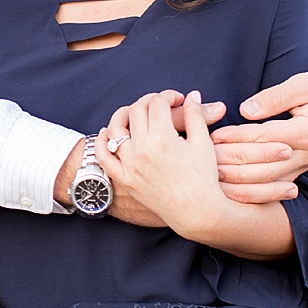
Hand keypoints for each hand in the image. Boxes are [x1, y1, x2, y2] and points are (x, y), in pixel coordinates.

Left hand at [98, 90, 228, 238]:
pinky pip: (105, 157)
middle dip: (150, 101)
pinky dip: (103, 141)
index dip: (168, 96)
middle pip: (137, 111)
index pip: (158, 103)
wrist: (196, 212)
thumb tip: (192, 95)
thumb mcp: (203, 143)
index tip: (178, 99)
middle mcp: (142, 149)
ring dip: (124, 114)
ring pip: (116, 128)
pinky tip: (109, 132)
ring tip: (136, 113)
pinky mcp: (125, 179)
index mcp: (163, 138)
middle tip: (161, 104)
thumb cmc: (204, 179)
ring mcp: (130, 165)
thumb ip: (195, 115)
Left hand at [208, 71, 307, 194]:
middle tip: (203, 161)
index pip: (263, 137)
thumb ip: (275, 97)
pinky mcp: (302, 169)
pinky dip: (254, 191)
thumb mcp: (303, 84)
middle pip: (262, 165)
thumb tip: (246, 110)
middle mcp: (306, 154)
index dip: (235, 137)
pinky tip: (234, 191)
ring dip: (239, 181)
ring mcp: (305, 165)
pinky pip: (276, 186)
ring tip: (212, 178)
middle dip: (231, 163)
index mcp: (306, 132)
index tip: (212, 136)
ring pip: (267, 181)